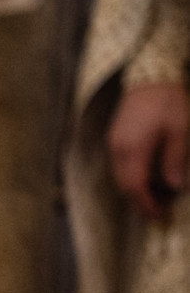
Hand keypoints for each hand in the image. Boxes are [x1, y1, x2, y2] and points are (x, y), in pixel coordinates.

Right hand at [108, 81, 189, 220]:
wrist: (150, 77)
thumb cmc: (168, 101)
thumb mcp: (179, 130)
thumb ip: (174, 160)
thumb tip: (175, 187)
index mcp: (134, 148)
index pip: (136, 186)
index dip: (147, 204)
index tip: (160, 215)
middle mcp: (119, 149)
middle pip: (124, 186)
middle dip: (140, 202)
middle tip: (159, 211)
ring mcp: (114, 143)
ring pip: (120, 177)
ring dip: (135, 190)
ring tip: (155, 196)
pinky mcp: (114, 138)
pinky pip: (119, 166)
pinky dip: (131, 177)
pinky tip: (146, 178)